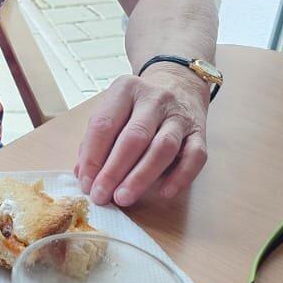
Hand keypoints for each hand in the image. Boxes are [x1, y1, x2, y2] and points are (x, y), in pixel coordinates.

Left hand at [74, 66, 208, 208]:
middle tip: (102, 195)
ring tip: (123, 198)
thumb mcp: (114, 111)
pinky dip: (180, 177)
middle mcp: (155, 99)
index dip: (92, 157)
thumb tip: (83, 174)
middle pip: (134, 137)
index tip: (86, 183)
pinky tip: (164, 193)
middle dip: (114, 170)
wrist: (180, 84)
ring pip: (163, 147)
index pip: (104, 124)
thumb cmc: (138, 106)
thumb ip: (96, 140)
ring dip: (141, 176)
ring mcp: (179, 115)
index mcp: (126, 89)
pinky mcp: (199, 132)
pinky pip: (195, 156)